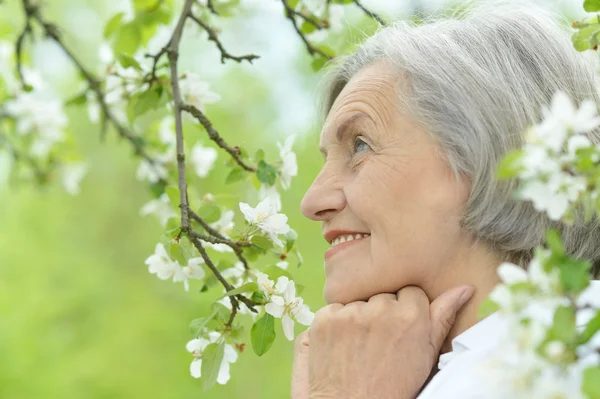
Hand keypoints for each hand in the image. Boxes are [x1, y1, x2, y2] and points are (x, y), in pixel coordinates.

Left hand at [291, 285, 472, 398]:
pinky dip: (336, 322)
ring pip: (359, 300)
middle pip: (383, 294)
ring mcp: (350, 313)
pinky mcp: (325, 319)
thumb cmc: (395, 384)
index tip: (399, 330)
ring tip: (360, 344)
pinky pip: (334, 308)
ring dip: (358, 315)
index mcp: (411, 315)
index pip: (409, 291)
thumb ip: (443, 316)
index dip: (405, 311)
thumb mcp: (427, 354)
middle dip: (381, 311)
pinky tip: (342, 343)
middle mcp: (380, 308)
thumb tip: (464, 287)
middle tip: (379, 340)